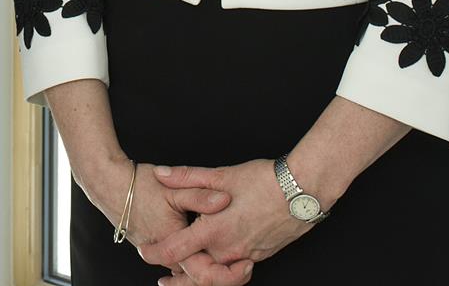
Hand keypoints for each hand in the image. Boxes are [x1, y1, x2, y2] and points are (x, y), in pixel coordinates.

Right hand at [79, 158, 240, 283]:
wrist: (108, 185)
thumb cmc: (138, 186)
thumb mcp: (173, 189)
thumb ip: (201, 195)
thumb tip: (225, 200)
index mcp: (173, 244)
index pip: (205, 274)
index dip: (229, 274)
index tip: (247, 263)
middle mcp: (165, 255)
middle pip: (199, 275)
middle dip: (224, 272)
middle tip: (247, 262)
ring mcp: (159, 253)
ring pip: (189, 268)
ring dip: (210, 265)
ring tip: (235, 257)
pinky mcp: (155, 246)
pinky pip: (179, 260)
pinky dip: (195, 257)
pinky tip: (209, 248)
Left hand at [138, 161, 315, 282]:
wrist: (304, 190)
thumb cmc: (264, 180)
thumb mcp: (223, 175)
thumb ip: (188, 177)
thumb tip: (161, 174)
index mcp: (215, 230)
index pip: (175, 252)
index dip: (155, 254)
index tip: (145, 252)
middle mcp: (229, 249)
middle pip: (196, 275)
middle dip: (178, 279)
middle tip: (164, 280)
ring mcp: (246, 256)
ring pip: (217, 277)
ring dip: (201, 278)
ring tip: (187, 274)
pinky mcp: (260, 256)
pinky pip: (235, 271)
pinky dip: (222, 271)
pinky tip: (218, 261)